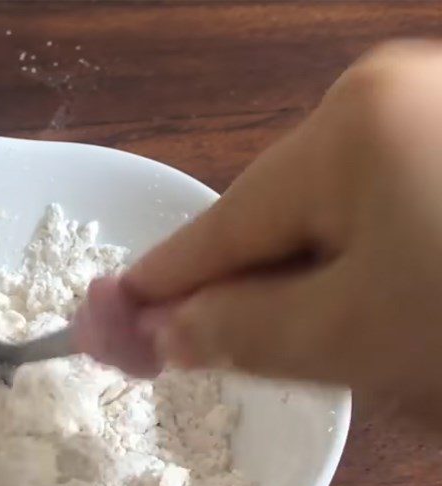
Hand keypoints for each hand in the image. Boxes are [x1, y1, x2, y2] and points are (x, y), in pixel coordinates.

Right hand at [88, 41, 441, 414]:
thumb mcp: (352, 335)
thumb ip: (240, 331)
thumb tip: (161, 332)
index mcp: (344, 130)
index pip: (218, 231)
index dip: (158, 287)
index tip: (105, 323)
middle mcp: (384, 99)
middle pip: (277, 223)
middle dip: (259, 295)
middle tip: (236, 358)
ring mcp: (430, 116)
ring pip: (334, 224)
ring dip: (321, 289)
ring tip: (351, 346)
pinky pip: (385, 215)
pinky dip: (373, 269)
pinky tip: (398, 309)